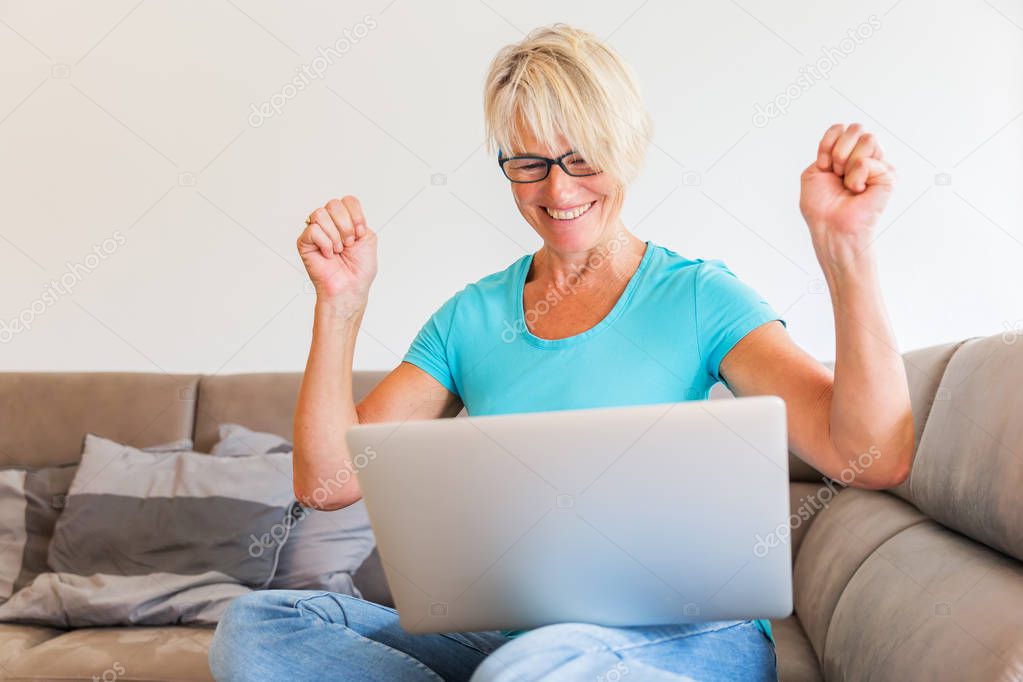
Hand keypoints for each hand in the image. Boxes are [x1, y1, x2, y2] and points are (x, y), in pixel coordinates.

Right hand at [297, 196, 377, 308]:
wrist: (350, 288)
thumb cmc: (359, 270)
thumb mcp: (369, 238)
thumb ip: (359, 220)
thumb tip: (345, 213)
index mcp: (345, 221)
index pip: (348, 201)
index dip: (356, 215)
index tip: (360, 234)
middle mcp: (330, 224)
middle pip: (334, 204)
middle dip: (346, 226)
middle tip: (348, 244)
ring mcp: (316, 232)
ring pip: (321, 213)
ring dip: (335, 235)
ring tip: (338, 250)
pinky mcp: (304, 242)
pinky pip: (313, 230)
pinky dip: (325, 243)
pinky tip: (328, 254)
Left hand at [799, 123, 895, 271]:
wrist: (830, 226)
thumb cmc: (821, 206)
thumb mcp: (813, 172)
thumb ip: (827, 147)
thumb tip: (849, 135)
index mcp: (847, 155)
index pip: (841, 128)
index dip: (827, 144)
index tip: (823, 166)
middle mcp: (865, 157)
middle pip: (856, 128)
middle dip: (838, 152)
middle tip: (836, 175)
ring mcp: (878, 165)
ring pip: (868, 139)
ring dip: (848, 162)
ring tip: (847, 183)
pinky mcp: (888, 176)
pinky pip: (868, 161)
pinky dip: (855, 176)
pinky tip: (857, 190)